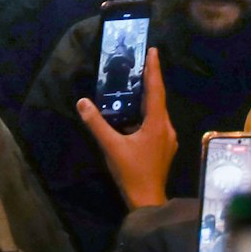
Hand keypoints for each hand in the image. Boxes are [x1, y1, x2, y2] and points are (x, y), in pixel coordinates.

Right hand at [77, 49, 176, 208]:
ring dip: (148, 98)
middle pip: (159, 98)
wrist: (147, 200)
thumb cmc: (131, 172)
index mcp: (157, 124)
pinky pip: (157, 123)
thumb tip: (82, 102)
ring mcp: (168, 139)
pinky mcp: (164, 147)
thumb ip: (96, 123)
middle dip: (150, 80)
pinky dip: (147, 113)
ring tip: (136, 85)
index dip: (154, 70)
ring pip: (158, 112)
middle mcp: (166, 127)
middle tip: (142, 62)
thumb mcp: (111, 146)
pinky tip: (135, 114)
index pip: (156, 90)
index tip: (154, 51)